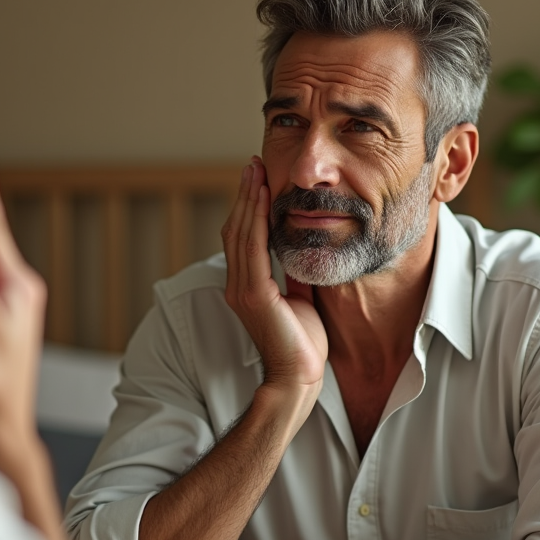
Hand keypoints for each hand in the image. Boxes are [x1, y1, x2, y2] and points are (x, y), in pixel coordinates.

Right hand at [221, 157, 326, 396]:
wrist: (299, 376)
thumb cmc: (303, 343)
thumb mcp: (300, 297)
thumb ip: (294, 273)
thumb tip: (302, 247)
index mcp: (246, 286)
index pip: (242, 237)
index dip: (248, 207)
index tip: (258, 179)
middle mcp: (237, 285)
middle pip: (236, 229)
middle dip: (245, 194)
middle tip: (253, 163)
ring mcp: (242, 290)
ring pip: (241, 234)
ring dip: (248, 200)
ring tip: (255, 171)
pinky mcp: (253, 295)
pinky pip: (253, 249)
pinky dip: (256, 221)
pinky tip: (263, 199)